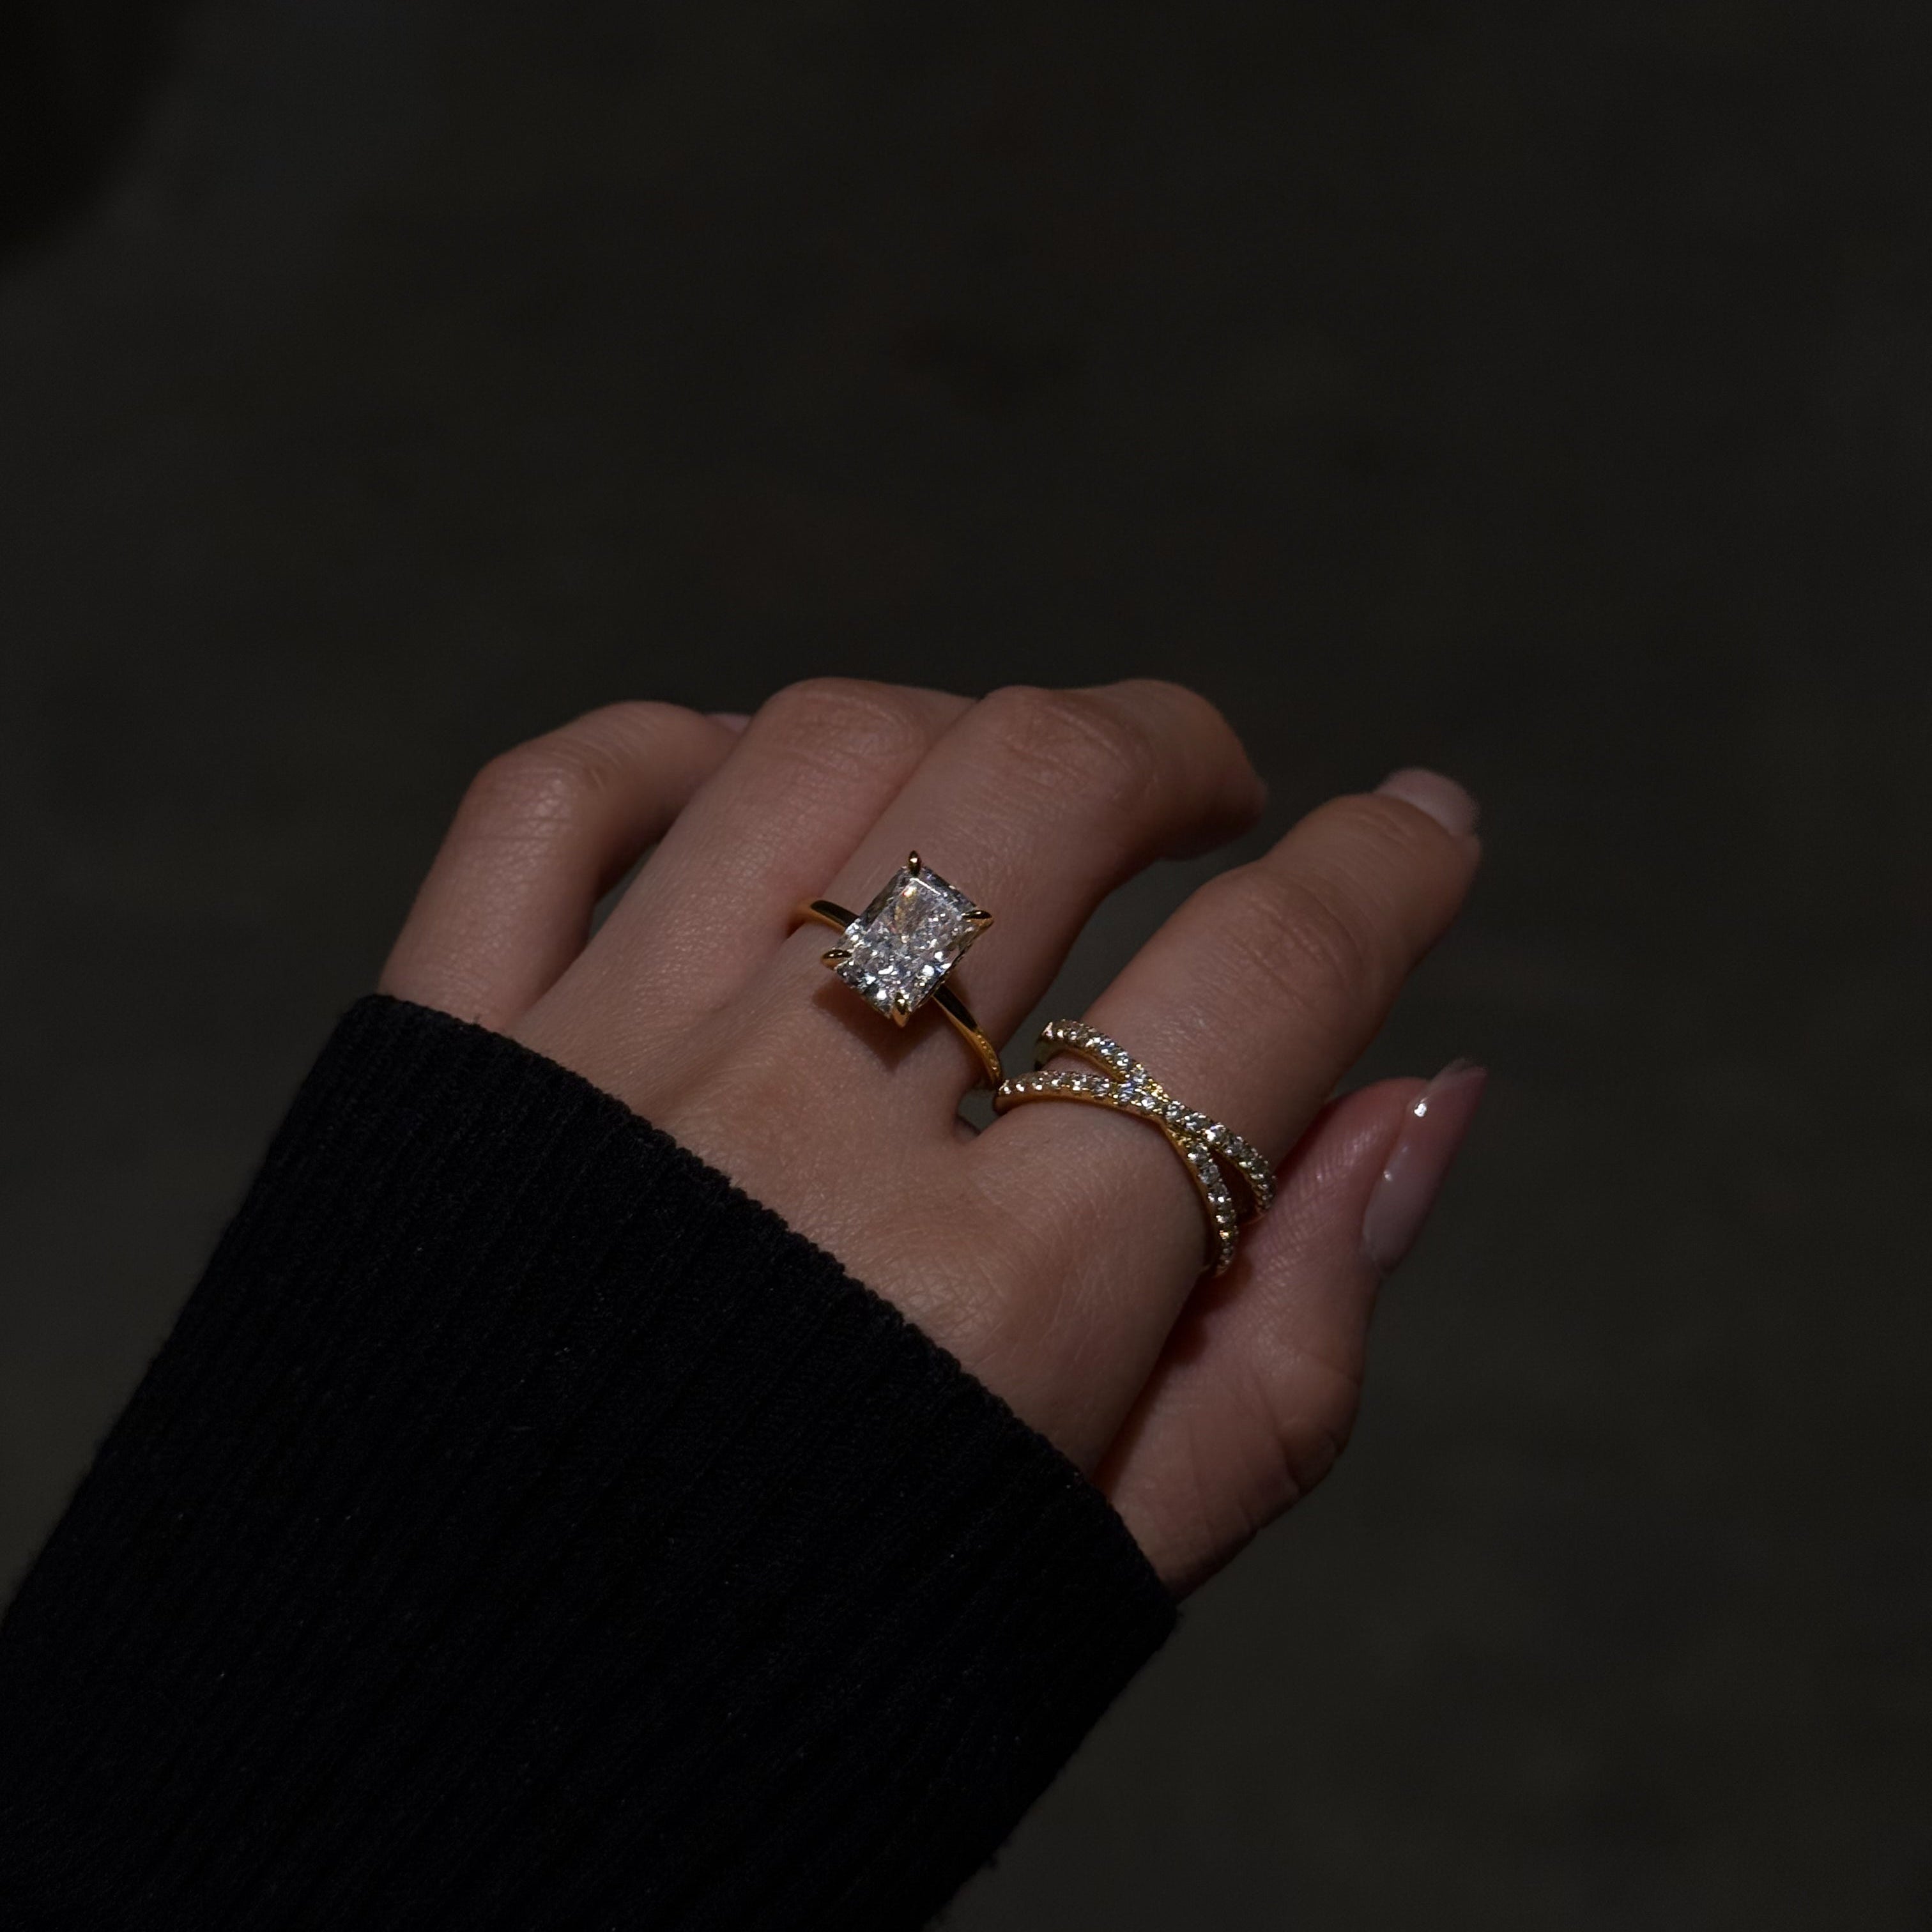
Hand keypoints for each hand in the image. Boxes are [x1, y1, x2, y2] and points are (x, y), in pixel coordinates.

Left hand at [379, 681, 1482, 1591]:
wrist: (440, 1772)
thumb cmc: (806, 1678)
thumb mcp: (1102, 1559)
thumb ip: (1291, 1338)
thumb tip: (1428, 1096)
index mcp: (1000, 1301)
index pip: (1262, 988)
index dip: (1386, 872)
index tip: (1426, 826)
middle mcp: (799, 1143)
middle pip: (1040, 792)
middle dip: (1173, 748)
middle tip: (1212, 793)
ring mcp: (604, 1073)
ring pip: (822, 756)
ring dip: (955, 739)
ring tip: (997, 811)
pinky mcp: (441, 1058)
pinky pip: (557, 800)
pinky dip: (672, 750)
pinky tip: (751, 792)